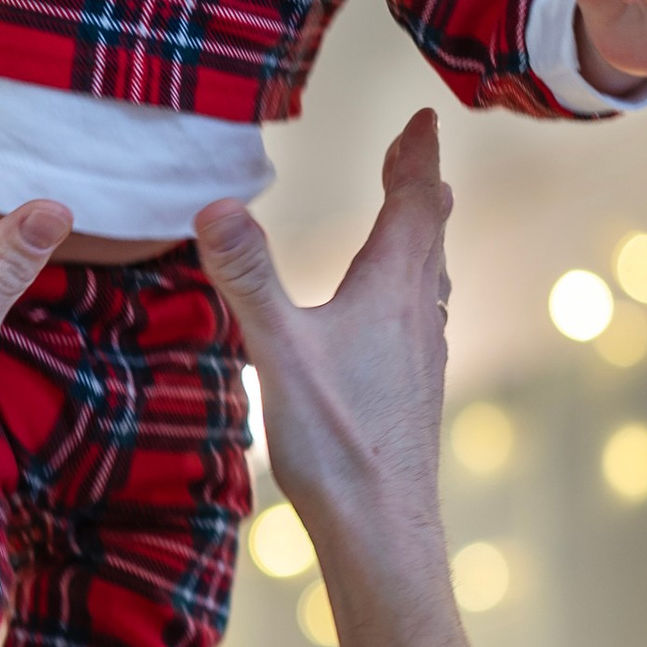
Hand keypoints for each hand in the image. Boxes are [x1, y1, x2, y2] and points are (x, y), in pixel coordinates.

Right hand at [193, 114, 452, 573]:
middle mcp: (417, 315)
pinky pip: (420, 319)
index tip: (422, 118)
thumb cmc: (336, 440)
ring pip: (430, 279)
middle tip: (415, 155)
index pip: (413, 203)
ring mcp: (422, 356)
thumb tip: (216, 205)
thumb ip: (248, 276)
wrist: (382, 528)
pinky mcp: (413, 391)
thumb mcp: (279, 350)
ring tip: (417, 221)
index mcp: (390, 290)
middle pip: (428, 234)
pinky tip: (395, 319)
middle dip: (418, 189)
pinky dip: (411, 289)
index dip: (415, 156)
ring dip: (421, 239)